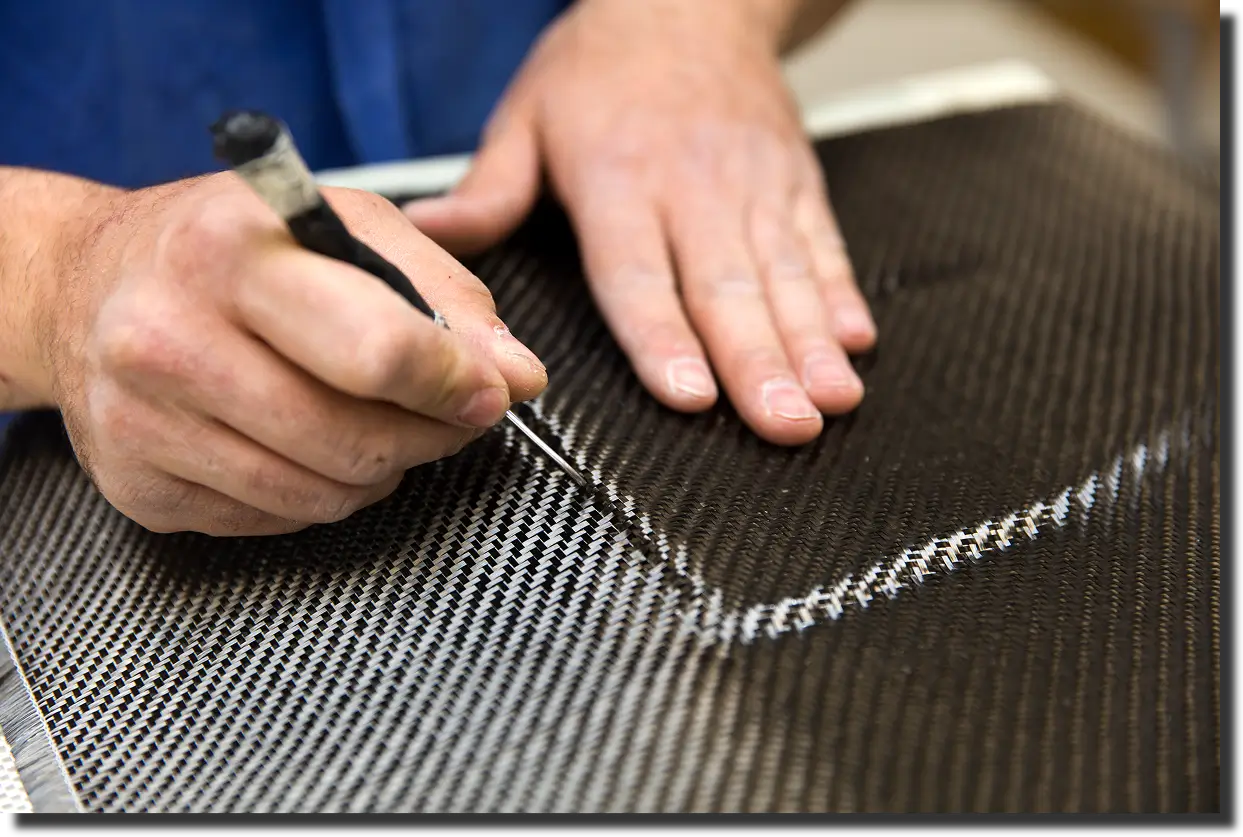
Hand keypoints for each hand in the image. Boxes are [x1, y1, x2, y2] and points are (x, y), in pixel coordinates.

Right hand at [37, 174, 545, 535]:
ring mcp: (142, 420)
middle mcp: (169, 335)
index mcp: (232, 249)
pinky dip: (322, 493)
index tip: (492, 391)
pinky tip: (311, 445)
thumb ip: (447, 296)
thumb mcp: (347, 227)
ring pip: (322, 495)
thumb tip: (521, 376)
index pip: (379, 351)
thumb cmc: (235, 249)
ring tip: (380, 424)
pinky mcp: (139, 487)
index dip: (458, 384)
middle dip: (431, 436)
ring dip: (382, 469)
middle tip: (452, 414)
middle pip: (355, 439)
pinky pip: (276, 520)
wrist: (86, 287)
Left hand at [405, 0, 875, 444]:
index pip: (640, 274)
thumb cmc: (603, 63)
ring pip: (786, 276)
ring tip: (830, 402)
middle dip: (760, 365)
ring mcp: (755, 186)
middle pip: (727, 289)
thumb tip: (427, 234)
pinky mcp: (796, 182)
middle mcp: (695, 188)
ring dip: (812, 344)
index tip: (691, 396)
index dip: (665, 338)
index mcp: (619, 180)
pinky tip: (858, 343)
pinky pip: (823, 244)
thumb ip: (487, 187)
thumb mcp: (527, 112)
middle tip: (783, 425)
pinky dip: (843, 295)